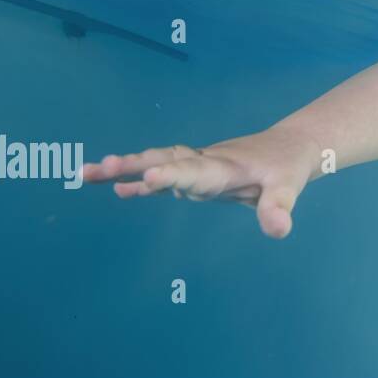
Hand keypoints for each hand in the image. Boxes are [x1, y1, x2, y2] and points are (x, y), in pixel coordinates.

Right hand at [83, 125, 319, 238]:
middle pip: (167, 161)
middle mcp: (206, 162)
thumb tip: (278, 231)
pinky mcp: (197, 172)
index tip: (150, 175)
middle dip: (135, 165)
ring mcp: (199, 165)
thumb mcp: (289, 186)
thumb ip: (279, 207)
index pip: (197, 171)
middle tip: (100, 168)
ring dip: (125, 168)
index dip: (175, 174)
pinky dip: (140, 180)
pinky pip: (163, 173)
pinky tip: (116, 188)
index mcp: (227, 167)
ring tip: (87, 173)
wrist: (289, 146)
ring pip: (158, 162)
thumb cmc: (287, 167)